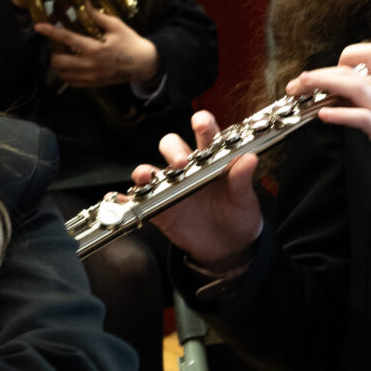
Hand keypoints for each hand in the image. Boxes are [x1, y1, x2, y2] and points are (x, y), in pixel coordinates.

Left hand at [36, 9, 160, 88]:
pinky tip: (71, 66)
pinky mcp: (93, 84)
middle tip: (57, 46)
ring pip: (63, 75)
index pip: (67, 39)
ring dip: (59, 65)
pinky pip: (72, 84)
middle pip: (59, 62)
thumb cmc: (131, 43)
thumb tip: (85, 4)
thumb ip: (98, 16)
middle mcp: (90, 65)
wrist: (144, 64)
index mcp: (95, 49)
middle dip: (53, 53)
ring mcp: (91, 77)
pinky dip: (67, 76)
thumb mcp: (117, 26)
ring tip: (63, 55)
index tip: (38, 26)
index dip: (51, 32)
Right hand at [138, 113, 263, 264]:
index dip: (202, 124)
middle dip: (173, 150)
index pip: (206, 134)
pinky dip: (127, 199)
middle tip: (181, 163)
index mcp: (212, 159)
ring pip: (151, 171)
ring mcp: (172, 188)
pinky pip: (140, 202)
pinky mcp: (161, 209)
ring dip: (145, 171)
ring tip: (147, 176)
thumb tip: (250, 158)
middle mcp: (188, 168)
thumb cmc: (238, 214)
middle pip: (172, 146)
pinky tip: (120, 199)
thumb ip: (243, 179)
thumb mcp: (244, 199)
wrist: (231, 247)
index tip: (200, 122)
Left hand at [288, 43, 370, 193]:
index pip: (370, 53)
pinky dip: (341, 114)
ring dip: (324, 84)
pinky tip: (324, 115)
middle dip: (319, 74)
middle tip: (297, 83)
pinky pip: (362, 118)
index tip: (329, 70)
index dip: (346, 55)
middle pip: (352, 71)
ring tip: (302, 88)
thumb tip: (343, 94)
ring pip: (355, 87)